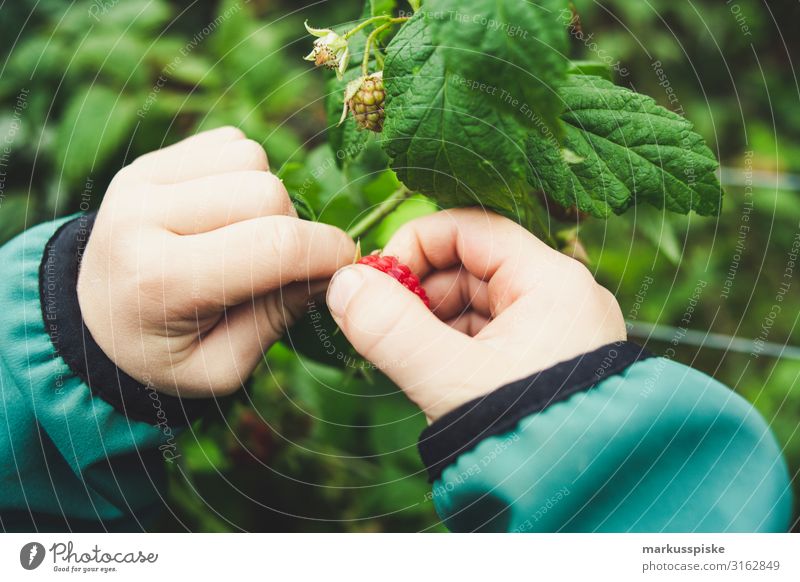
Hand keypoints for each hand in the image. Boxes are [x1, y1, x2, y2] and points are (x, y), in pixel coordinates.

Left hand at [78, 127, 354, 396]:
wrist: (97, 319)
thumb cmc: (163, 354)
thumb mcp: (221, 367)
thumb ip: (276, 318)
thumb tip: (329, 269)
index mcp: (159, 280)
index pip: (273, 246)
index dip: (327, 252)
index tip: (345, 267)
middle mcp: (141, 216)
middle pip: (267, 193)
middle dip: (293, 229)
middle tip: (276, 266)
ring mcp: (141, 178)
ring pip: (252, 158)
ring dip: (267, 200)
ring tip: (244, 238)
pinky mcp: (150, 159)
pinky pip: (232, 143)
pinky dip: (246, 176)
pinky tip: (226, 213)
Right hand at [326, 208, 625, 420]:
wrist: (586, 501)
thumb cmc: (527, 433)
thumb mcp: (447, 379)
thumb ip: (388, 328)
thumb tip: (342, 285)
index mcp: (550, 281)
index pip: (470, 229)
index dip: (415, 245)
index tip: (375, 280)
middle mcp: (560, 298)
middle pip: (470, 266)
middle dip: (419, 292)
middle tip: (382, 324)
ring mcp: (555, 331)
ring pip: (476, 305)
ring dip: (432, 324)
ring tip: (410, 359)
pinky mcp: (546, 362)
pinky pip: (489, 337)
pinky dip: (454, 348)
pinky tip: (435, 375)